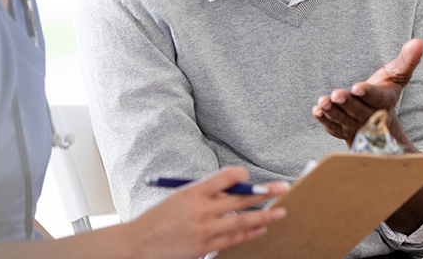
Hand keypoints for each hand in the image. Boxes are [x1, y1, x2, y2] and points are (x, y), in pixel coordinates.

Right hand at [126, 166, 287, 258]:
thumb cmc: (160, 218)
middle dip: (264, 192)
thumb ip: (205, 193)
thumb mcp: (180, 197)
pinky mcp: (205, 246)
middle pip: (240, 198)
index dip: (241, 176)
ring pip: (242, 220)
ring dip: (264, 215)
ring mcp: (205, 229)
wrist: (139, 243)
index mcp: (194, 191)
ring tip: (280, 211)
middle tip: (283, 188)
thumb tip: (233, 190)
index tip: (249, 177)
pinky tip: (261, 228)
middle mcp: (202, 209)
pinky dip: (249, 233)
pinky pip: (233, 238)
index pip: (225, 176)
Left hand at [311, 38, 422, 146]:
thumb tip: (419, 42)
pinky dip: (324, 120)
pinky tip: (317, 111)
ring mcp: (355, 125)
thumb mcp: (397, 75)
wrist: (378, 121)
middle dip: (347, 103)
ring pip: (343, 120)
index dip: (367, 93)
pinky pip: (333, 128)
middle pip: (357, 111)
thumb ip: (407, 60)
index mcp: (384, 101)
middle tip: (336, 95)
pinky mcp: (342, 130)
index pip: (376, 98)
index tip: (357, 87)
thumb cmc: (385, 91)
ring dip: (332, 112)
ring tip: (323, 102)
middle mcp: (370, 116)